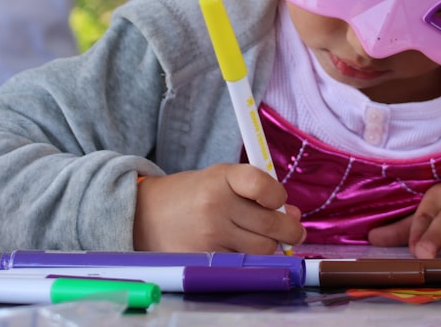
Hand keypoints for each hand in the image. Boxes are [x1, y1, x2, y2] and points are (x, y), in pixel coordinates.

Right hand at [132, 163, 305, 253]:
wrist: (146, 213)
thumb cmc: (193, 195)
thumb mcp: (222, 180)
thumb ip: (259, 193)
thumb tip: (294, 217)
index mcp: (222, 177)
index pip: (261, 184)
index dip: (278, 196)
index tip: (278, 201)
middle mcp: (215, 205)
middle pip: (272, 225)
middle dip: (290, 230)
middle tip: (293, 231)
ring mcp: (209, 234)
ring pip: (263, 249)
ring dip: (270, 246)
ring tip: (262, 238)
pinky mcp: (204, 258)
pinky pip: (244, 264)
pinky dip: (250, 259)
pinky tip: (242, 248)